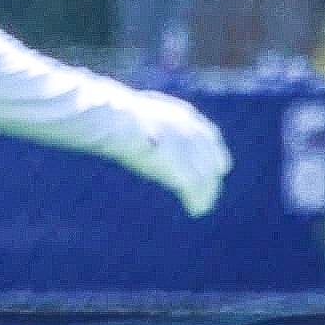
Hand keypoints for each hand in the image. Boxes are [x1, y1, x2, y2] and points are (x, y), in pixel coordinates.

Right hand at [125, 92, 227, 218]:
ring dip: (206, 192)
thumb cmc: (109, 116)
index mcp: (180, 115)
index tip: (215, 165)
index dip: (210, 152)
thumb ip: (141, 124)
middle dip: (211, 174)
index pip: (206, 135)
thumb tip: (126, 131)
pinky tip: (196, 209)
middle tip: (210, 190)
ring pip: (205, 175)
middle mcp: (191, 131)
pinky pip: (194, 188)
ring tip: (203, 206)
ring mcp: (188, 149)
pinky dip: (197, 200)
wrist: (114, 120)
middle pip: (211, 157)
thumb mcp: (132, 115)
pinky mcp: (181, 167)